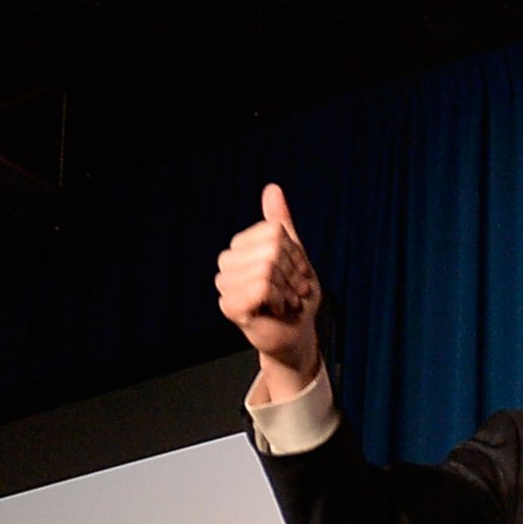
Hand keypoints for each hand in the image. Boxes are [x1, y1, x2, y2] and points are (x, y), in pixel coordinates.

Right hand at [214, 183, 322, 394]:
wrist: (297, 335)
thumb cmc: (295, 298)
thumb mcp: (294, 255)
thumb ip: (280, 223)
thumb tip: (272, 188)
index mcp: (240, 247)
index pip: (273, 231)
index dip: (293, 253)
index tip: (296, 273)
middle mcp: (227, 263)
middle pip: (270, 248)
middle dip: (292, 272)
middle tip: (293, 291)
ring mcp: (225, 284)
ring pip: (266, 267)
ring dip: (288, 288)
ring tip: (286, 301)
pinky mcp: (229, 306)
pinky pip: (261, 286)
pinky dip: (279, 298)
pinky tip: (277, 309)